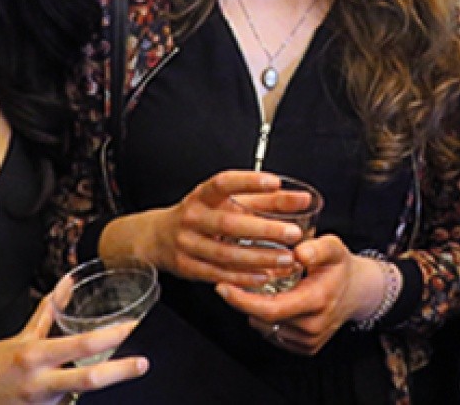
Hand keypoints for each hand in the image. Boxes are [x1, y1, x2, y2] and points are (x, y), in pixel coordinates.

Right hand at [0, 284, 147, 403]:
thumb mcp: (20, 336)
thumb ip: (49, 311)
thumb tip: (68, 282)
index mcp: (34, 356)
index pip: (82, 344)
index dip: (112, 336)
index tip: (132, 327)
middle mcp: (39, 383)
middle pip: (89, 378)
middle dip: (121, 371)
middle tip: (144, 362)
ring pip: (80, 394)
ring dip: (100, 382)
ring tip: (122, 369)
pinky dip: (76, 395)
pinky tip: (86, 385)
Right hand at [147, 170, 304, 288]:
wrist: (157, 237)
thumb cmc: (201, 215)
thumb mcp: (227, 201)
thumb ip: (266, 200)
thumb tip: (302, 199)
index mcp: (202, 196)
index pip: (223, 183)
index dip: (248, 181)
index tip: (274, 182)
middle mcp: (193, 218)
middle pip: (228, 224)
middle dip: (263, 229)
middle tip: (292, 233)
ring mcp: (188, 244)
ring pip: (225, 254)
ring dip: (259, 258)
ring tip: (286, 258)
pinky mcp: (188, 267)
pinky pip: (218, 274)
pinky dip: (243, 277)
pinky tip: (264, 276)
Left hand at [215, 235, 371, 354]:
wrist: (358, 292)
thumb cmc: (340, 268)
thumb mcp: (334, 248)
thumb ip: (317, 248)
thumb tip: (299, 252)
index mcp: (317, 301)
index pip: (271, 308)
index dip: (242, 300)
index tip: (223, 287)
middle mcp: (312, 326)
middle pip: (263, 319)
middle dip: (242, 302)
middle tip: (227, 284)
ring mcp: (309, 341)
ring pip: (265, 327)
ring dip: (255, 309)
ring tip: (258, 288)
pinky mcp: (306, 348)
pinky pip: (274, 334)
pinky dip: (266, 319)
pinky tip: (272, 301)